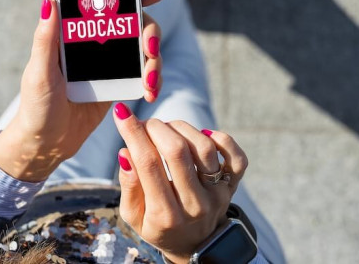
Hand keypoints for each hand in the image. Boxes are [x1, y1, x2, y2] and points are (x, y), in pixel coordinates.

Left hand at [0, 0, 163, 181]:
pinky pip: (144, 72)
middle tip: (150, 49)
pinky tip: (150, 91)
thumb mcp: (40, 73)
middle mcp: (95, 41)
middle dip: (150, 32)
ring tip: (150, 83)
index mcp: (74, 32)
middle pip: (134, 22)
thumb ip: (46, 39)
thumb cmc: (36, 106)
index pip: (106, 3)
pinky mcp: (119, 81)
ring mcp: (110, 61)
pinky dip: (152, 79)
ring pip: (144, 48)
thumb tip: (50, 1)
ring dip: (154, 61)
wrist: (47, 143)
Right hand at [113, 103, 248, 262]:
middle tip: (146, 124)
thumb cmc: (158, 225)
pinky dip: (221, 138)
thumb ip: (129, 186)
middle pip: (177, 151)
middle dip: (156, 128)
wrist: (194, 245)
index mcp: (165, 215)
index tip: (122, 113)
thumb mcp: (134, 216)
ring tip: (168, 129)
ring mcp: (217, 195)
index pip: (148, 164)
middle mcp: (194, 205)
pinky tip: (203, 135)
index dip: (133, 133)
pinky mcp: (233, 186)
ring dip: (182, 128)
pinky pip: (236, 157)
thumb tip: (125, 152)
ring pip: (204, 148)